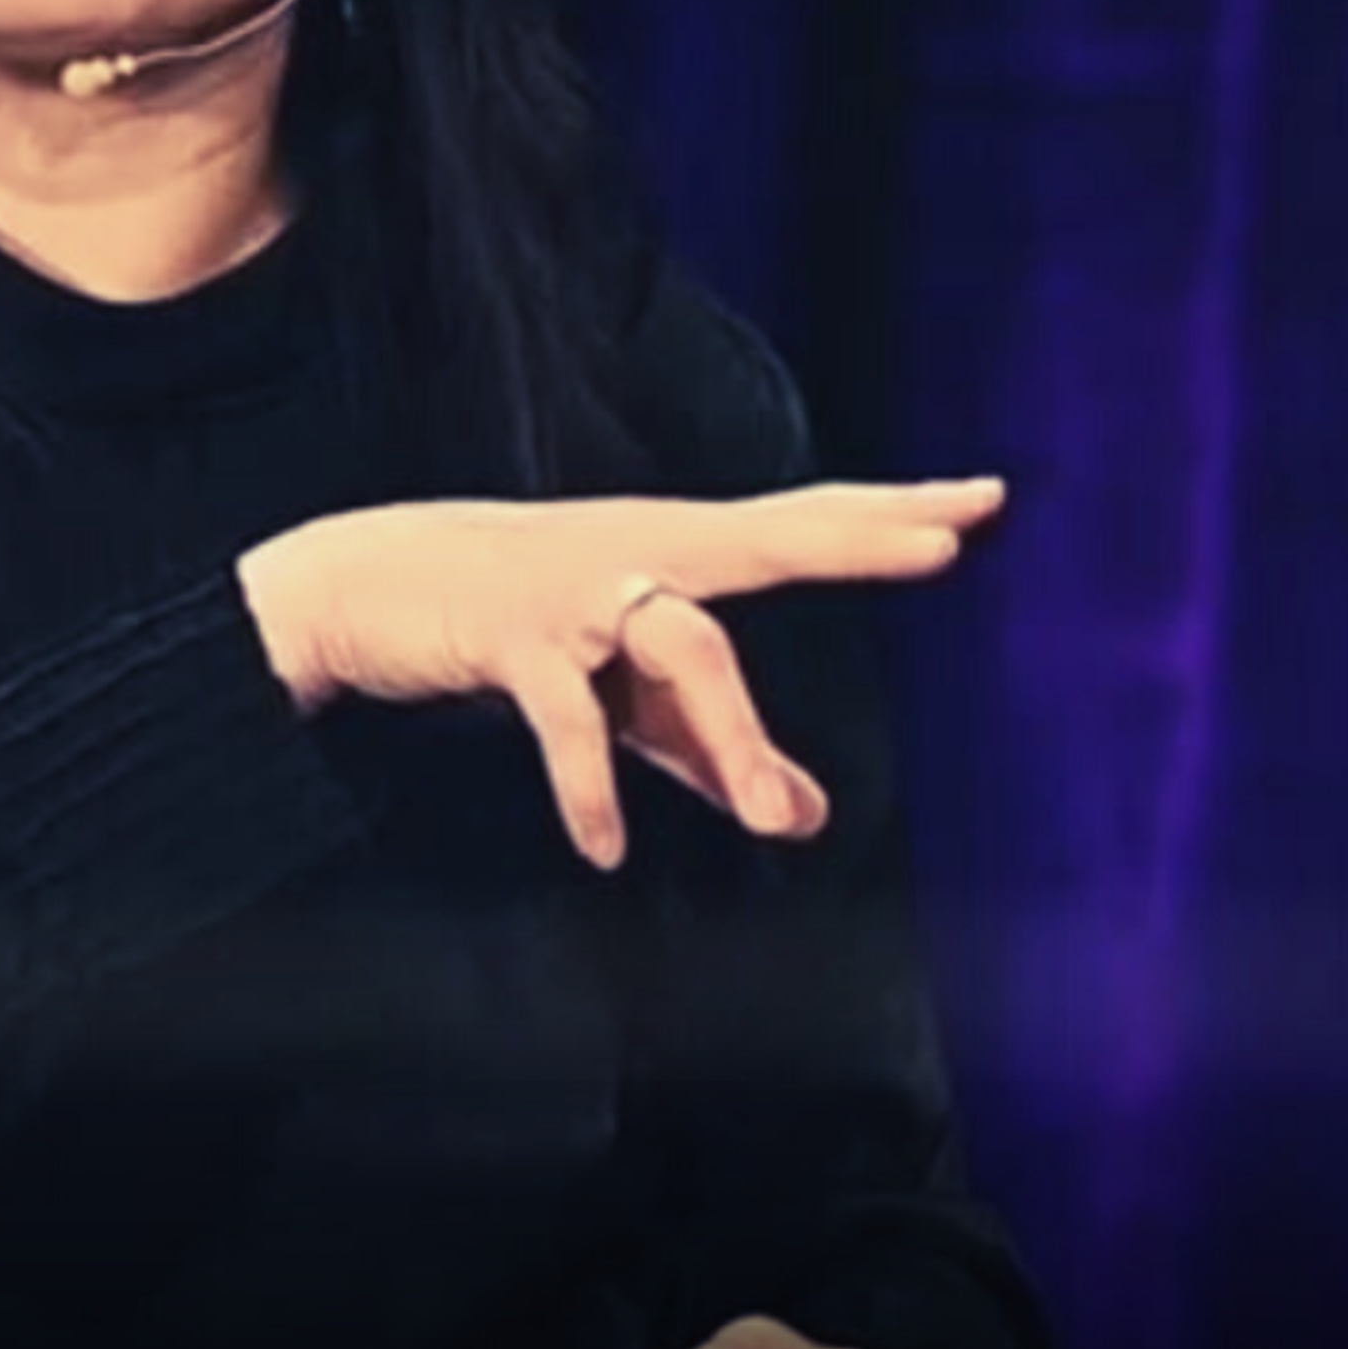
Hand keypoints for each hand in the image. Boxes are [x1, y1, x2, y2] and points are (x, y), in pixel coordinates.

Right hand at [233, 478, 1003, 865]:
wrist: (365, 584)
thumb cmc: (516, 629)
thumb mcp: (628, 697)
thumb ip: (718, 752)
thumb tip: (812, 821)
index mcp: (674, 550)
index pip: (799, 523)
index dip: (886, 513)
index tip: (982, 499)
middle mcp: (639, 554)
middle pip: (765, 540)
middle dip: (852, 540)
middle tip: (939, 544)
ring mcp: (578, 592)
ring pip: (684, 647)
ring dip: (734, 737)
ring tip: (774, 826)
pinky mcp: (511, 638)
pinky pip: (566, 717)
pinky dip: (587, 788)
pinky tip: (605, 850)